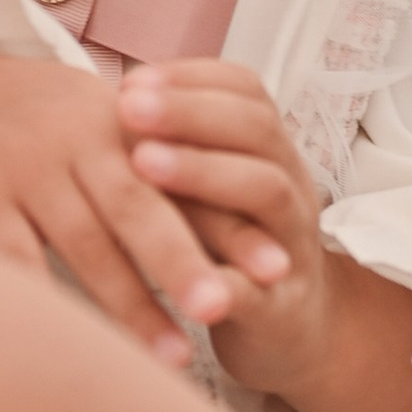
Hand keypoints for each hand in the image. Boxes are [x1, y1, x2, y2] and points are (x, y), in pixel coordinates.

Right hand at [0, 46, 237, 364]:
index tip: (277, 272)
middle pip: (138, 209)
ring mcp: (24, 174)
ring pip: (84, 245)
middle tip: (227, 309)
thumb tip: (240, 216)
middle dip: (184, 263)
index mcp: (117, 124)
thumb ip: (158, 165)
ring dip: (128, 304)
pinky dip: (45, 304)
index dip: (231, 225)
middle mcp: (75, 145)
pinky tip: (74, 347)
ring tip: (172, 359)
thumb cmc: (33, 119)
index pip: (185, 179)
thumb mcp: (97, 119)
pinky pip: (13, 262)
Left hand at [115, 59, 331, 400]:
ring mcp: (291, 246)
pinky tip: (180, 271)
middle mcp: (291, 187)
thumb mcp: (212, 189)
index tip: (133, 79)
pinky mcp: (282, 308)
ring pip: (268, 192)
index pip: (246, 92)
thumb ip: (183, 148)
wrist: (292, 332)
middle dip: (188, 112)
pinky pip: (260, 289)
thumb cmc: (231, 247)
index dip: (191, 79)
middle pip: (256, 130)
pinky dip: (223, 279)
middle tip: (127, 106)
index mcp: (270, 153)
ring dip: (204, 172)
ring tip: (143, 162)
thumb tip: (119, 95)